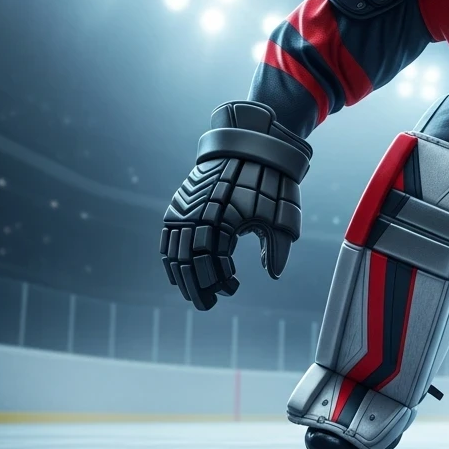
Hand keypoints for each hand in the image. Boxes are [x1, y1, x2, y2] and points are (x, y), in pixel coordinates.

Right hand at [160, 101, 308, 309]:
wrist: (250, 144)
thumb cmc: (270, 182)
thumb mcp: (281, 216)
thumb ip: (276, 249)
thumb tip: (273, 274)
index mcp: (223, 221)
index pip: (214, 263)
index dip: (220, 281)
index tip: (232, 288)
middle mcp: (198, 216)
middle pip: (190, 263)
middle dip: (198, 287)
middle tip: (208, 304)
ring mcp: (185, 210)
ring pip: (175, 253)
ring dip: (182, 277)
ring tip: (194, 293)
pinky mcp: (179, 204)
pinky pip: (168, 237)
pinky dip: (170, 257)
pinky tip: (176, 272)